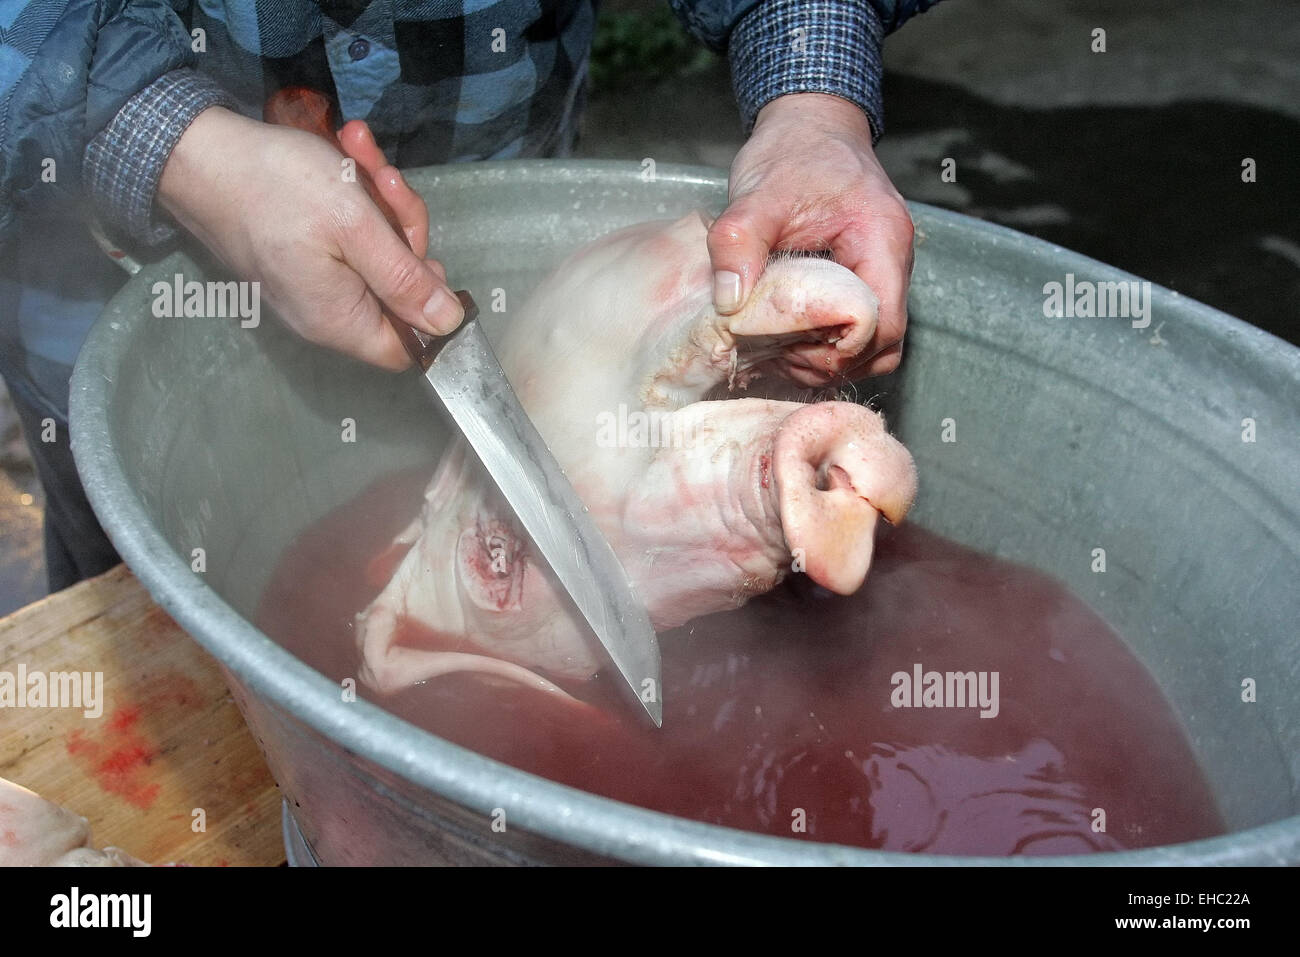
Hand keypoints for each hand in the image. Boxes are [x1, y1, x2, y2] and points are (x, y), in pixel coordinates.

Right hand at [158, 107, 462, 369]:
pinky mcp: (303, 255)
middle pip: (397, 291)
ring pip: (376, 254)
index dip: (430, 307)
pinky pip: (347, 237)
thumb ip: (404, 279)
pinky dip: (353, 196)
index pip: (408, 346)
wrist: (199, 151)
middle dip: (401, 230)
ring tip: (358, 151)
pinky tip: (348, 154)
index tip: (426, 257)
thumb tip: (449, 325)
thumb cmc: (277, 186)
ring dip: (379, 200)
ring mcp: (313, 284)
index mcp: (340, 320)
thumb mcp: (355, 227)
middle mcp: (326, 314)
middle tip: (385, 181)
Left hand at [708, 92, 914, 378]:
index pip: (882, 324)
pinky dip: (829, 343)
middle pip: (884, 343)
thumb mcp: (757, 193)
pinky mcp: (865, 276)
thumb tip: (729, 302)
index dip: (839, 351)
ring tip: (782, 351)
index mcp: (881, 240)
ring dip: (832, 358)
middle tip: (780, 357)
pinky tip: (790, 337)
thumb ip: (739, 243)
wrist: (808, 121)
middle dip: (832, 361)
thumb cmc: (792, 150)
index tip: (790, 348)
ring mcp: (883, 270)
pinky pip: (860, 327)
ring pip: (875, 342)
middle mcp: (893, 260)